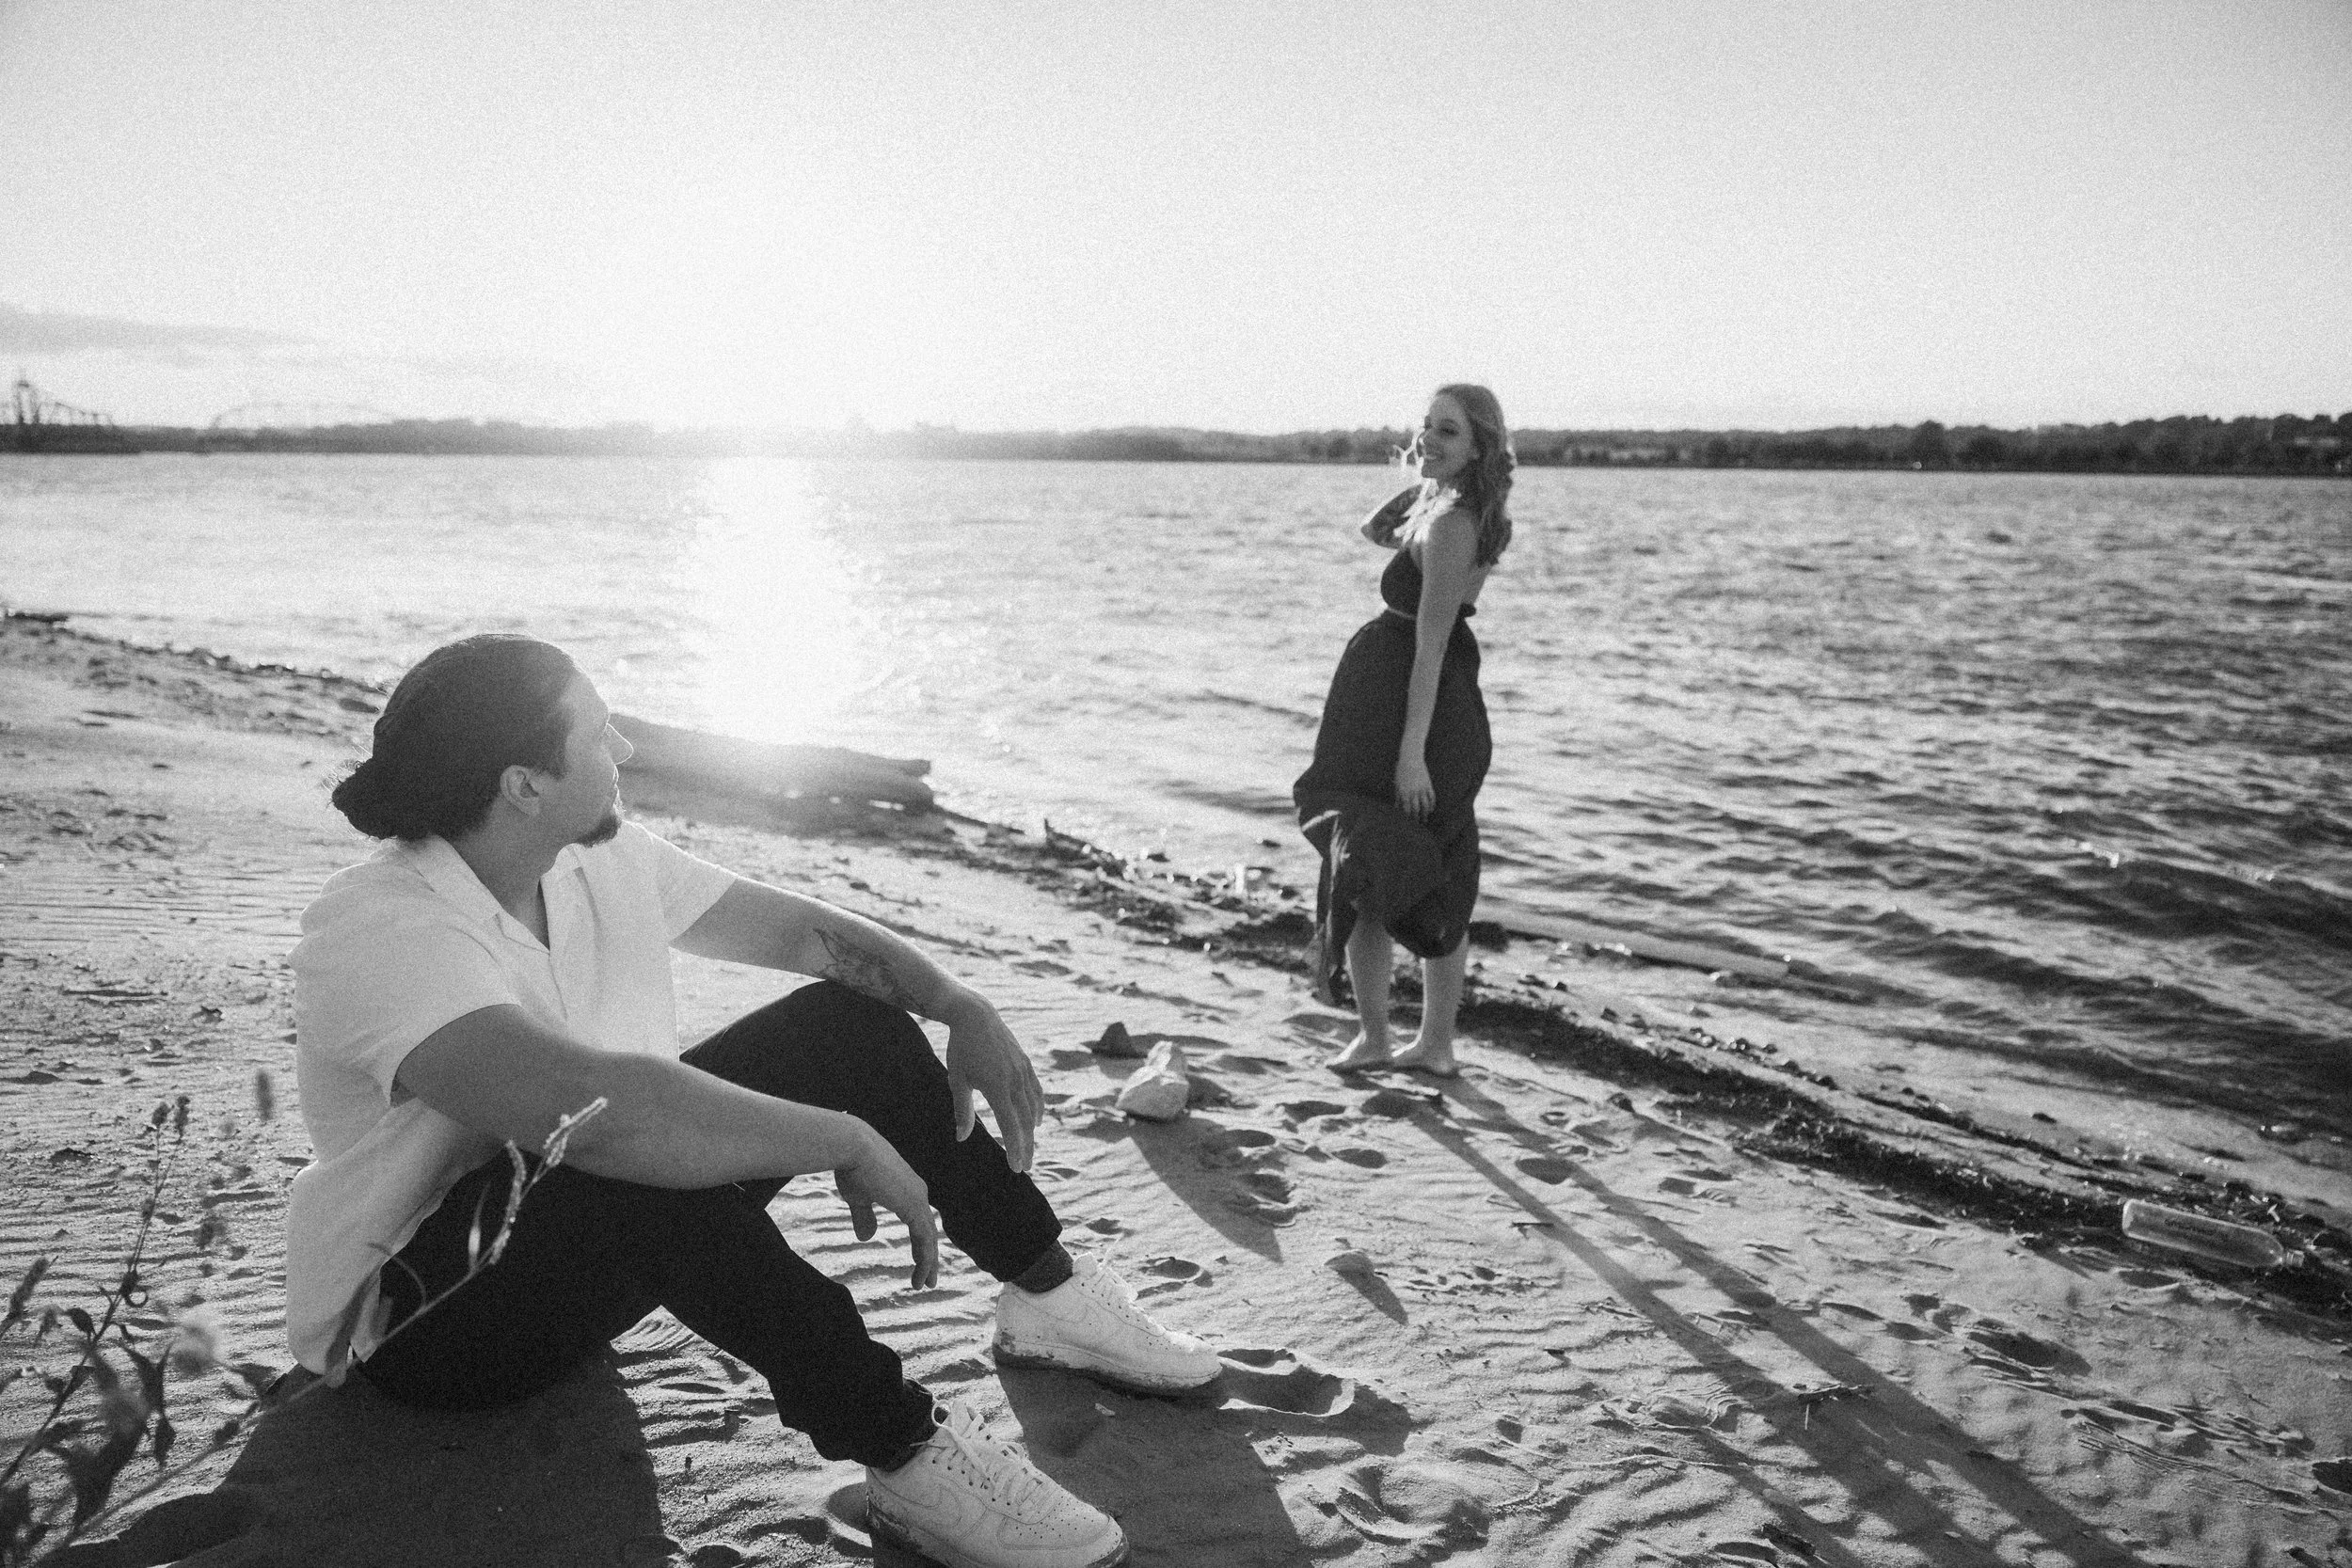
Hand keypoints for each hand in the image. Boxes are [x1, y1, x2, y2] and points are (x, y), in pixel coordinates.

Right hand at [835, 1122, 940, 1289]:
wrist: (852, 1147)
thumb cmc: (851, 1166)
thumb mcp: (857, 1197)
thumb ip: (865, 1215)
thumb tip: (867, 1237)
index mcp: (906, 1188)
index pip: (919, 1219)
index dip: (920, 1241)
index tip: (919, 1260)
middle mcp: (917, 1192)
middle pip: (928, 1230)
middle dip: (928, 1255)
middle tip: (928, 1279)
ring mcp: (918, 1198)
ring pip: (929, 1238)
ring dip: (928, 1263)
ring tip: (925, 1285)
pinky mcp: (915, 1206)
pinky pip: (925, 1240)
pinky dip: (925, 1260)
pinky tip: (922, 1276)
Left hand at [941, 989, 1043, 1172]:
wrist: (975, 1015)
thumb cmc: (961, 1048)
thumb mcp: (957, 1079)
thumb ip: (961, 1110)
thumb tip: (962, 1138)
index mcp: (997, 1086)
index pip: (1011, 1126)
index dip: (1015, 1148)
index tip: (1017, 1168)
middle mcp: (1015, 1080)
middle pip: (1025, 1122)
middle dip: (1026, 1146)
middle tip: (1027, 1166)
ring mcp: (1023, 1071)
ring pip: (1033, 1108)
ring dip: (1032, 1130)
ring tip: (1029, 1148)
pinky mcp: (1026, 1063)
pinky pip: (1036, 1092)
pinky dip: (1037, 1108)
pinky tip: (1035, 1121)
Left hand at [1395, 753, 1434, 819]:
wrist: (1411, 759)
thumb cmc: (1401, 771)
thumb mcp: (1397, 784)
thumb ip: (1398, 797)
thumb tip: (1397, 808)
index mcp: (1404, 792)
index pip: (1406, 809)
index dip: (1407, 818)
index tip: (1407, 824)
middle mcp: (1413, 792)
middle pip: (1416, 809)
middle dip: (1416, 818)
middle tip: (1417, 826)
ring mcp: (1422, 788)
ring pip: (1425, 805)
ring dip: (1425, 814)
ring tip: (1425, 820)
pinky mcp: (1428, 784)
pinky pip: (1432, 797)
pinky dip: (1432, 804)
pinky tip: (1430, 810)